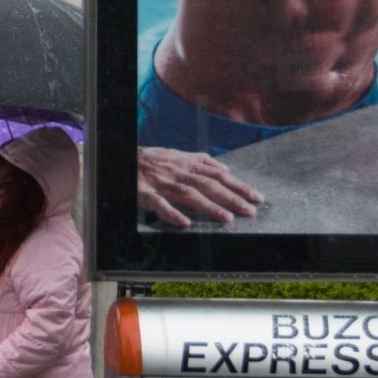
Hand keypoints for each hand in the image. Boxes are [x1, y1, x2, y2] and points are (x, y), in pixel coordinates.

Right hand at [137, 147, 263, 227]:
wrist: (122, 156)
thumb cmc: (151, 158)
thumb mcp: (177, 154)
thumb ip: (200, 161)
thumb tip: (224, 168)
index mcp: (187, 163)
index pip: (219, 175)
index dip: (239, 186)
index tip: (256, 197)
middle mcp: (178, 172)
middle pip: (208, 185)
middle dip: (231, 197)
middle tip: (250, 210)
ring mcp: (161, 182)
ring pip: (188, 194)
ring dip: (209, 206)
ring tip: (226, 218)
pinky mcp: (144, 192)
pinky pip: (159, 204)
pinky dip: (171, 213)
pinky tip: (184, 223)